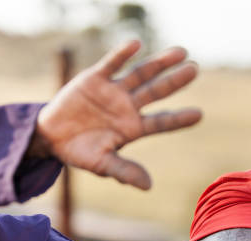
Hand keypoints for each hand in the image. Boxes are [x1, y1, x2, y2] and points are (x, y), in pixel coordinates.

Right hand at [29, 40, 201, 188]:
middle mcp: (127, 107)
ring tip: (181, 52)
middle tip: (195, 69)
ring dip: (159, 63)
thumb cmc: (80, 153)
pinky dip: (122, 54)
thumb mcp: (102, 165)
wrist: (52, 138)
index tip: (199, 115)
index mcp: (132, 128)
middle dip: (175, 81)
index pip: (161, 122)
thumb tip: (148, 186)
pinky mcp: (95, 79)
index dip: (179, 119)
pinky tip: (136, 45)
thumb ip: (125, 171)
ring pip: (140, 74)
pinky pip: (111, 64)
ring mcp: (113, 91)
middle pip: (156, 92)